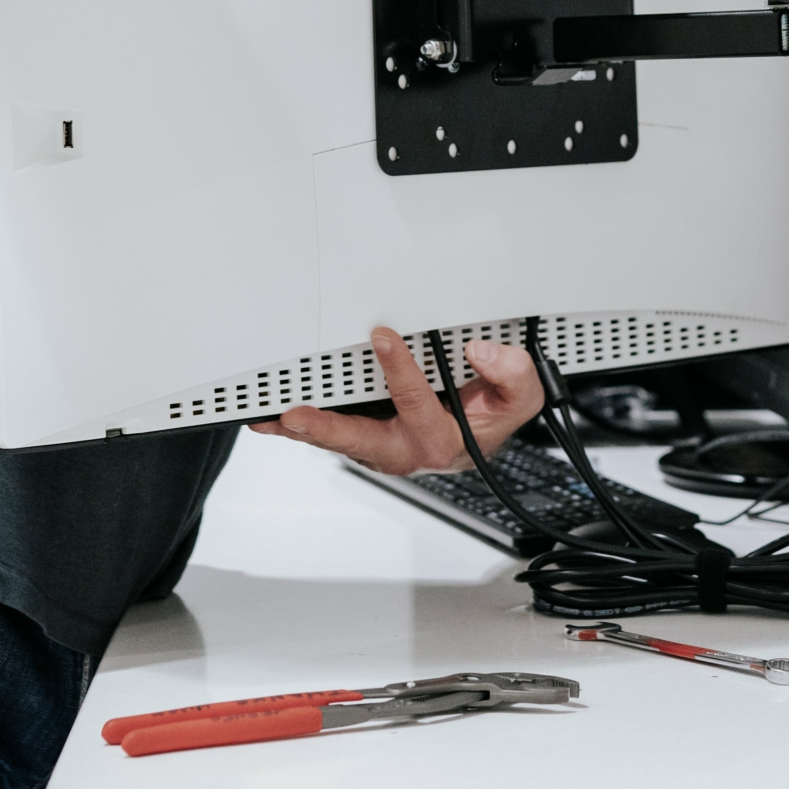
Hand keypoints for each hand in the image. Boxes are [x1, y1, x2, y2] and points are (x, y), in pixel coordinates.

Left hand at [250, 328, 542, 471]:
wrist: (479, 442)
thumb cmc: (489, 419)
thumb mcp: (518, 400)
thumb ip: (511, 375)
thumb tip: (480, 351)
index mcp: (440, 439)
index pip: (415, 400)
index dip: (398, 369)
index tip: (381, 338)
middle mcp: (404, 450)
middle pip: (359, 439)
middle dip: (325, 429)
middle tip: (296, 416)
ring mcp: (381, 448)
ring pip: (338, 441)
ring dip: (302, 431)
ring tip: (270, 418)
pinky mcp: (365, 441)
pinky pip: (332, 436)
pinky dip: (303, 429)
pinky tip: (275, 419)